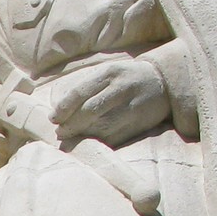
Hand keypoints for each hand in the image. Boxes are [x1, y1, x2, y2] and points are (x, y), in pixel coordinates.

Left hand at [44, 54, 170, 146]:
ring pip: (102, 127)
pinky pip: (115, 138)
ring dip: (82, 136)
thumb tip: (59, 110)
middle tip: (60, 132)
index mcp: (110, 73)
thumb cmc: (125, 78)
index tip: (53, 119)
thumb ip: (86, 87)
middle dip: (71, 125)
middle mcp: (121, 89)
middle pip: (90, 111)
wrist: (163, 81)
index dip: (63, 108)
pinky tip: (89, 142)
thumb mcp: (107, 73)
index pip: (80, 92)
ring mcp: (132, 107)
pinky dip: (98, 142)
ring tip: (71, 138)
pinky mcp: (139, 124)